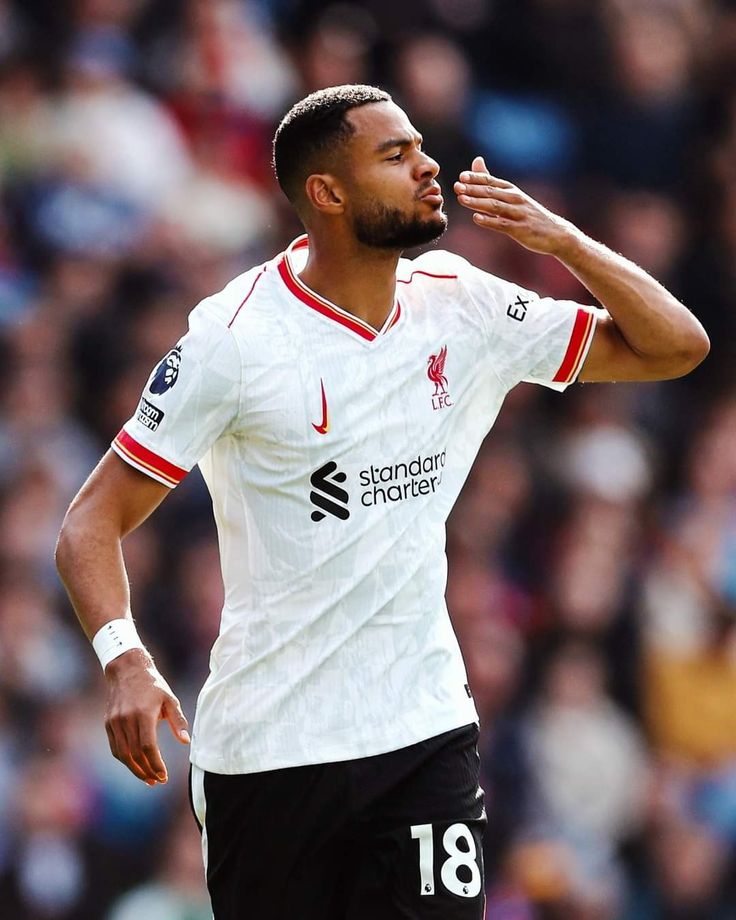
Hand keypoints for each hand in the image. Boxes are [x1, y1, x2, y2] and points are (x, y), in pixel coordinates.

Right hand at [104, 648, 189, 784]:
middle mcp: (126, 719)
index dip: (155, 764)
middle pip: (134, 754)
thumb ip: (178, 720)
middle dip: (146, 771)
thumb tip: (185, 741)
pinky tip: (135, 766)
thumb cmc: (153, 685)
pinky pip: (115, 748)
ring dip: (135, 769)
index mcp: (143, 714)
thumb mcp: (169, 698)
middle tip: (157, 781)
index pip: (147, 747)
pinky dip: (124, 760)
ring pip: (122, 754)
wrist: (127, 670)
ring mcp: (115, 722)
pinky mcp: (108, 723)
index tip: (163, 776)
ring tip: (148, 778)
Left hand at [454, 156, 577, 255]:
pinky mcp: (519, 229)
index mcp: (511, 190)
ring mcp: (518, 214)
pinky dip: (489, 221)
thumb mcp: (512, 195)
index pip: (491, 181)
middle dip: (473, 189)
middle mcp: (515, 199)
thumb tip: (476, 161)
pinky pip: (502, 224)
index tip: (462, 176)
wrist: (555, 232)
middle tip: (457, 186)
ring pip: (494, 206)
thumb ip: (491, 181)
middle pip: (491, 192)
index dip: (477, 178)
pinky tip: (476, 218)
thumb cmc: (528, 214)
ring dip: (477, 202)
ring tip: (461, 200)